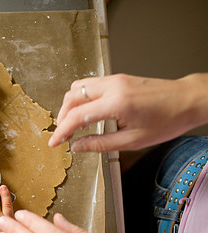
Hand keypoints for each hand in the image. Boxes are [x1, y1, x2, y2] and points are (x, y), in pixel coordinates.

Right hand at [49, 73, 207, 151]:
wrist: (188, 100)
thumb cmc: (168, 120)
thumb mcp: (133, 140)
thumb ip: (101, 144)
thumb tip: (78, 146)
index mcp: (117, 103)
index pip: (77, 116)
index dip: (62, 131)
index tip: (54, 142)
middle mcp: (112, 86)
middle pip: (72, 98)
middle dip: (62, 118)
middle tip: (62, 135)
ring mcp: (114, 79)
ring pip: (77, 88)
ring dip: (69, 106)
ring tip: (71, 124)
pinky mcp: (117, 78)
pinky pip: (89, 84)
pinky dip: (80, 98)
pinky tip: (84, 112)